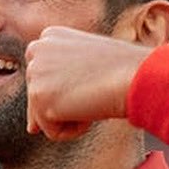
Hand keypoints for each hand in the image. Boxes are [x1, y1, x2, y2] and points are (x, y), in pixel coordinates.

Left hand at [25, 26, 152, 140]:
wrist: (136, 76)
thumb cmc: (122, 72)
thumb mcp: (86, 69)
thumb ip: (56, 87)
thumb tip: (31, 128)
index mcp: (49, 37)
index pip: (45, 80)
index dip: (69, 89)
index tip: (91, 80)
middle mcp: (36, 50)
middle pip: (42, 99)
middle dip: (68, 104)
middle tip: (93, 87)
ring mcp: (35, 73)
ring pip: (46, 117)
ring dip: (73, 116)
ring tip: (92, 96)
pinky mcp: (38, 97)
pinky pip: (52, 132)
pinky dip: (74, 130)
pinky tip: (90, 109)